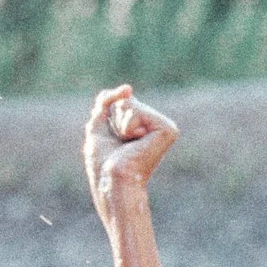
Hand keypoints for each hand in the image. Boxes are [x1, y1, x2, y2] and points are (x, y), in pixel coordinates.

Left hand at [84, 83, 176, 212]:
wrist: (112, 179)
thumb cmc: (103, 161)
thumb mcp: (98, 126)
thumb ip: (106, 102)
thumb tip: (128, 88)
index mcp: (141, 128)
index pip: (121, 102)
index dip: (109, 116)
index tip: (115, 140)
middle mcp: (155, 127)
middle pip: (125, 101)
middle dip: (114, 120)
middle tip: (120, 143)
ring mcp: (164, 127)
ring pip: (130, 105)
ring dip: (120, 125)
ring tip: (128, 144)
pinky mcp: (168, 130)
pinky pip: (138, 112)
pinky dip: (128, 126)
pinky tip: (136, 142)